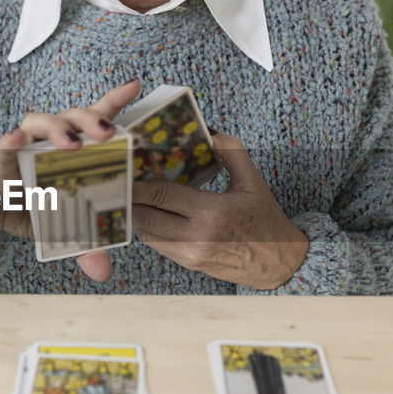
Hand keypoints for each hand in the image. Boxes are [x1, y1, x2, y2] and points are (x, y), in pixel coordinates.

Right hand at [0, 78, 142, 281]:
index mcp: (69, 151)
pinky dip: (11, 141)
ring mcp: (24, 148)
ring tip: (70, 142)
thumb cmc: (26, 207)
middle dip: (92, 119)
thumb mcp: (61, 228)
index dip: (113, 101)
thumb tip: (103, 271)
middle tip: (108, 133)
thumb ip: (85, 245)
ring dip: (56, 128)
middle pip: (72, 117)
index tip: (134, 85)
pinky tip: (16, 139)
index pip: (93, 121)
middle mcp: (48, 142)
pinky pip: (5, 147)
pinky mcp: (0, 161)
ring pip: (39, 122)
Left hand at [131, 133, 309, 289]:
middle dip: (127, 198)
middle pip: (145, 216)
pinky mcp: (187, 263)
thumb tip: (208, 130)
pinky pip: (156, 244)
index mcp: (212, 213)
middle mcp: (196, 237)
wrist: (278, 263)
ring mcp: (189, 254)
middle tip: (114, 180)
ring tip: (124, 194)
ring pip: (146, 233)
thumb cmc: (266, 219)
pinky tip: (142, 211)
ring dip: (132, 213)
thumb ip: (231, 151)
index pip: (162, 195)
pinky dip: (145, 227)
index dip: (138, 183)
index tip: (124, 168)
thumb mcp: (253, 181)